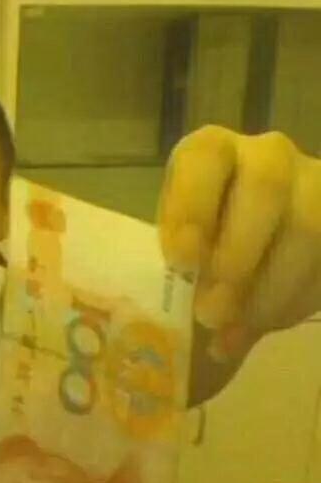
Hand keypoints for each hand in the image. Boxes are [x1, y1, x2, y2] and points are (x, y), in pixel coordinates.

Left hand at [157, 125, 320, 361]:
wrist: (242, 261)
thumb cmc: (194, 251)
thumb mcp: (175, 249)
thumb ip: (178, 266)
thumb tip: (174, 323)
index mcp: (210, 152)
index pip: (205, 156)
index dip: (193, 206)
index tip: (180, 261)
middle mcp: (267, 156)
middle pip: (266, 186)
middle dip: (237, 257)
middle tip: (209, 312)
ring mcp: (313, 185)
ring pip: (308, 227)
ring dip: (268, 289)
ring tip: (232, 330)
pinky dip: (294, 302)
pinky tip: (261, 326)